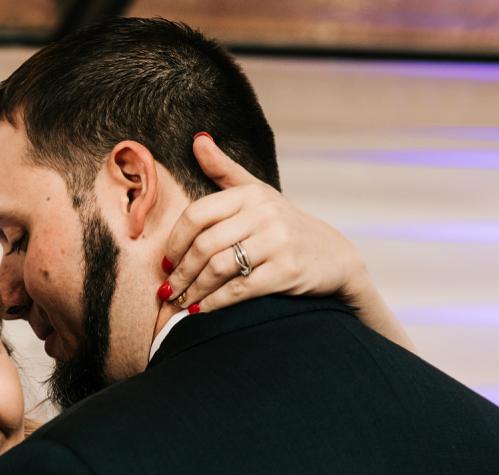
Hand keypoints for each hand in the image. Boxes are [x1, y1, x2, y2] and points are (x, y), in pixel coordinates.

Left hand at [161, 133, 369, 315]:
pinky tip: (200, 311)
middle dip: (180, 272)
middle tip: (167, 290)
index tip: (165, 262)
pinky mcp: (286, 271)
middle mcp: (264, 214)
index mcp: (250, 195)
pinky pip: (238, 289)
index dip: (174, 242)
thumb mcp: (257, 193)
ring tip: (180, 302)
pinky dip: (214, 303)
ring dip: (193, 290)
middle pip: (205, 245)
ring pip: (219, 268)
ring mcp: (277, 242)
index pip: (197, 215)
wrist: (333, 257)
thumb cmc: (284, 226)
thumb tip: (197, 139)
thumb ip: (224, 170)